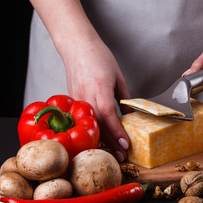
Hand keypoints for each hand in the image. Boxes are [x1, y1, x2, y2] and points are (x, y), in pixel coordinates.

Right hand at [63, 37, 131, 161]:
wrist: (77, 47)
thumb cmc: (99, 57)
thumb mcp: (118, 77)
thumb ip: (125, 98)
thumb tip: (130, 116)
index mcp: (99, 88)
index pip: (108, 115)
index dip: (117, 131)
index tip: (126, 144)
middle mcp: (86, 96)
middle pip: (98, 125)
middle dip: (111, 142)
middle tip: (122, 156)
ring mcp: (77, 99)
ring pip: (89, 125)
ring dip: (102, 140)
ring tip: (113, 151)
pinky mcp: (72, 101)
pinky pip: (83, 120)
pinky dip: (93, 131)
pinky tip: (101, 139)